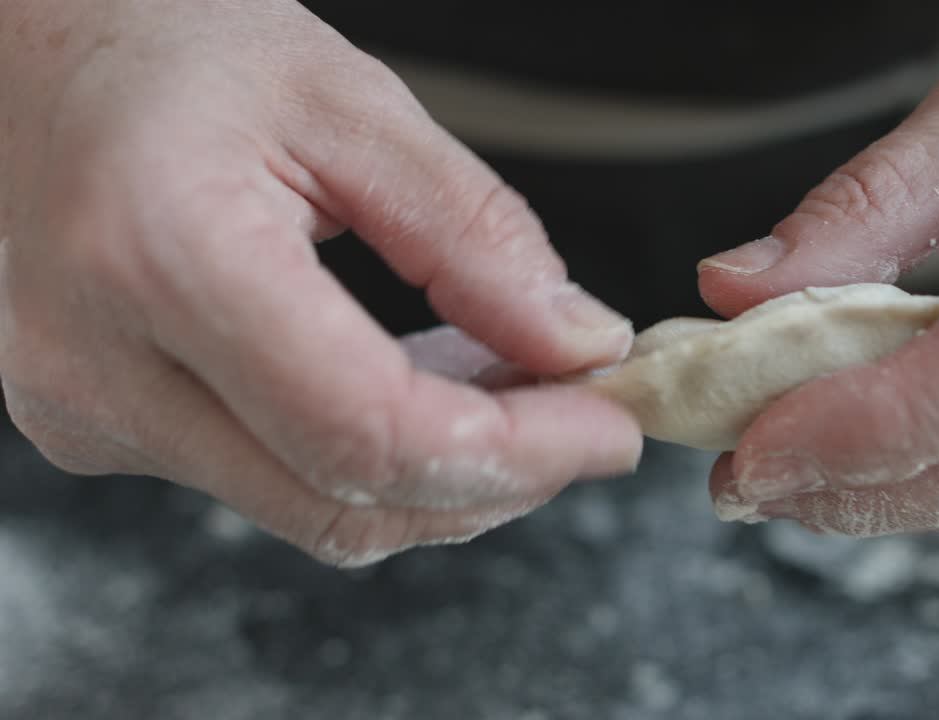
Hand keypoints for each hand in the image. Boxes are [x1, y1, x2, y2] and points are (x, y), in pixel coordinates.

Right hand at [0, 0, 640, 565]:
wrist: (30, 56)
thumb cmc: (167, 45)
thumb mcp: (347, 103)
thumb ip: (472, 235)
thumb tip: (575, 343)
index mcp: (159, 255)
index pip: (367, 428)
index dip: (515, 452)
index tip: (605, 429)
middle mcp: (101, 366)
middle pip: (343, 502)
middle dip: (495, 483)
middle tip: (581, 418)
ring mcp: (89, 413)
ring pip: (313, 509)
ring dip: (442, 473)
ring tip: (515, 388)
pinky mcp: (103, 427)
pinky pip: (273, 480)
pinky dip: (376, 457)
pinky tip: (429, 389)